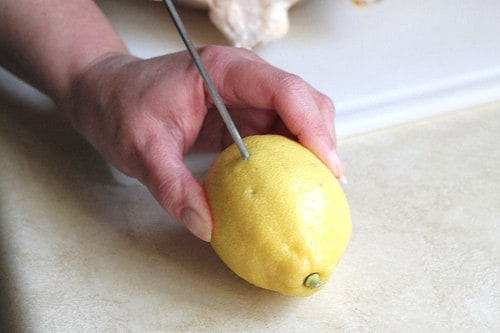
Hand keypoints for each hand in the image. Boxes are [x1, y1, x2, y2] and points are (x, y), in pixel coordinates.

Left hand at [61, 45, 342, 241]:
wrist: (106, 94)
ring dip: (311, 149)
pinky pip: (279, 132)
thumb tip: (205, 225)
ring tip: (315, 186)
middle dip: (321, 139)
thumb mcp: (140, 148)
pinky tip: (291, 181)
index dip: (311, 125)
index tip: (325, 164)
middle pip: (303, 100)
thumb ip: (172, 187)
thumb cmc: (120, 105)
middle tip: (326, 182)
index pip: (283, 88)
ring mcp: (244, 97)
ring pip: (298, 116)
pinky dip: (292, 156)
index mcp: (222, 70)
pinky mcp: (242, 117)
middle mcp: (242, 78)